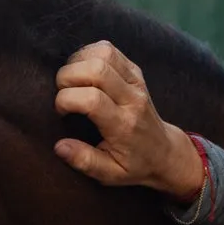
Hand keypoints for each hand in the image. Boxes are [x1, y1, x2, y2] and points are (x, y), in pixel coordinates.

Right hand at [53, 41, 205, 201]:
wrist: (165, 152)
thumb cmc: (134, 165)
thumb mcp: (110, 174)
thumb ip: (84, 161)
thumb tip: (59, 147)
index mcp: (124, 125)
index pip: (91, 99)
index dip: (66, 100)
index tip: (61, 112)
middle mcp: (132, 98)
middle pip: (97, 69)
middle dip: (67, 76)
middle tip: (62, 92)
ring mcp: (136, 81)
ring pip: (103, 53)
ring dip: (78, 61)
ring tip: (71, 80)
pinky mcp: (135, 71)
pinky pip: (109, 49)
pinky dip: (89, 53)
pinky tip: (83, 71)